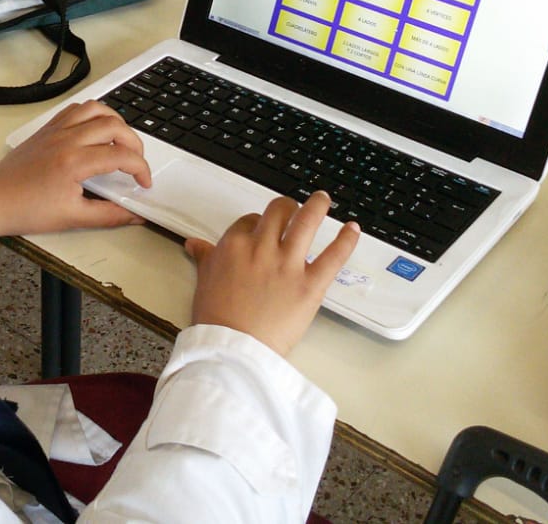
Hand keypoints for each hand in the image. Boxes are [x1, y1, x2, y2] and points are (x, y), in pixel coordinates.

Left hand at [0, 100, 150, 237]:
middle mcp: (67, 139)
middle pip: (114, 126)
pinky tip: (96, 130)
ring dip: (115, 121)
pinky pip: (75, 109)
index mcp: (74, 162)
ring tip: (121, 140)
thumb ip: (109, 215)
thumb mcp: (72, 218)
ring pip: (95, 108)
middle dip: (135, 143)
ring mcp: (55, 130)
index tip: (143, 183)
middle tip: (136, 163)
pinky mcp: (46, 129)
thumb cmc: (25, 209)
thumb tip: (134, 215)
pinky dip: (93, 114)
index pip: (122, 156)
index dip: (141, 169)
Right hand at [185, 192, 358, 356]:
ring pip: (307, 221)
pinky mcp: (310, 284)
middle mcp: (262, 248)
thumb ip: (205, 257)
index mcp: (234, 245)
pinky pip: (333, 256)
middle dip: (287, 207)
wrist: (233, 348)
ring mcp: (288, 264)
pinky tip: (353, 229)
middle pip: (279, 212)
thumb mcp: (204, 282)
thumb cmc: (216, 320)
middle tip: (293, 210)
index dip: (258, 223)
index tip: (262, 230)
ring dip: (318, 206)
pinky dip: (346, 240)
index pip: (250, 220)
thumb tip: (195, 244)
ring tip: (323, 200)